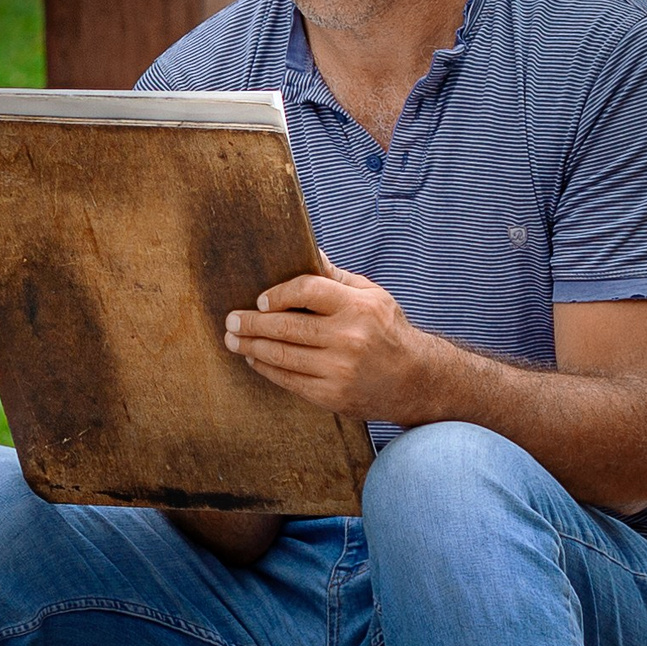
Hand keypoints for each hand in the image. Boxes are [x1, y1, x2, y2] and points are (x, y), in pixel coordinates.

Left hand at [224, 254, 438, 423]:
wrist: (415, 380)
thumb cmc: (387, 331)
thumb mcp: (373, 296)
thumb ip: (337, 278)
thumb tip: (308, 250)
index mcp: (359, 307)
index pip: (306, 291)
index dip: (278, 294)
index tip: (260, 300)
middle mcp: (349, 338)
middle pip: (285, 327)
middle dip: (250, 323)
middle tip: (230, 320)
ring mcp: (338, 370)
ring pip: (280, 355)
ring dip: (250, 347)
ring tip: (233, 340)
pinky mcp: (330, 395)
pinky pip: (287, 379)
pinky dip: (266, 368)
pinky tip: (255, 359)